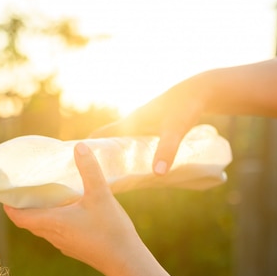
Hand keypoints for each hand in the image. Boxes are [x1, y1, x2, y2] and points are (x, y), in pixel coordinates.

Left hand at [5, 143, 142, 275]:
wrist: (127, 262)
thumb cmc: (111, 230)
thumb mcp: (100, 195)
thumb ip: (89, 170)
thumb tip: (79, 147)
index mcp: (52, 223)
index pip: (19, 217)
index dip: (9, 207)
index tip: (5, 193)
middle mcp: (53, 236)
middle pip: (28, 222)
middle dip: (23, 207)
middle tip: (24, 188)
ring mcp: (64, 245)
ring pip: (43, 228)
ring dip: (39, 214)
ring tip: (44, 196)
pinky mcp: (75, 249)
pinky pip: (56, 233)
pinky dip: (53, 221)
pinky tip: (67, 211)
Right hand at [91, 76, 205, 174]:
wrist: (202, 91)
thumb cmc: (185, 107)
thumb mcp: (175, 129)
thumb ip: (167, 150)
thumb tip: (157, 175)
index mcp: (129, 123)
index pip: (99, 136)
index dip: (86, 149)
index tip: (74, 166)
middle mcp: (132, 125)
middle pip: (108, 144)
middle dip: (100, 161)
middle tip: (93, 184)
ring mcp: (142, 127)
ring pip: (122, 146)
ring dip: (116, 161)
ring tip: (114, 184)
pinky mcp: (153, 131)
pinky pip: (136, 147)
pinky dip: (132, 158)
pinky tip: (139, 173)